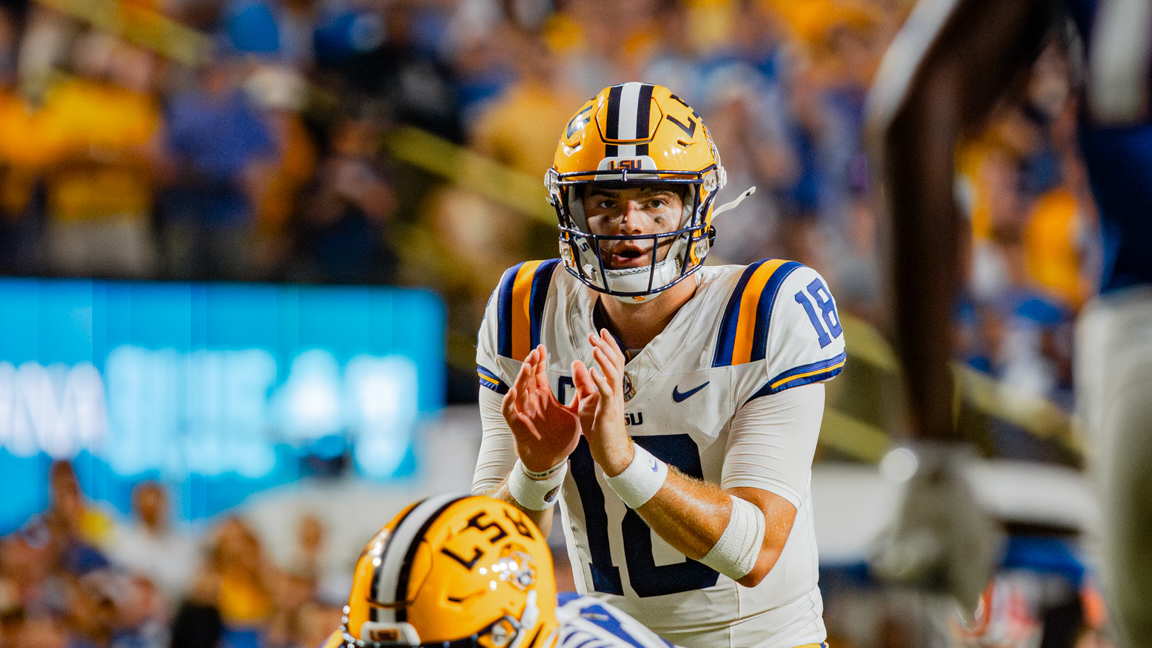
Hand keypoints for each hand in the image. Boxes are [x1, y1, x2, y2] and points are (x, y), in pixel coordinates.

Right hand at [501, 345, 582, 472]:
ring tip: (526, 366)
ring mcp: (524, 413)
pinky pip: (509, 412)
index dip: (539, 362)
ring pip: (518, 391)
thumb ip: (579, 396)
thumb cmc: (561, 439)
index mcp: (544, 398)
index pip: (539, 375)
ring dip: (521, 378)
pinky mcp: (517, 425)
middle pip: (528, 379)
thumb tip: (587, 380)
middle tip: (535, 351)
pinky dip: (509, 402)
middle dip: (531, 365)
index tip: (541, 348)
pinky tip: (513, 392)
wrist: (553, 461)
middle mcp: (532, 402)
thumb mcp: (574, 414)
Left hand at [572, 329, 632, 475]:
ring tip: (595, 347)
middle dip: (606, 347)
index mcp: (610, 387)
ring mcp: (613, 400)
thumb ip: (583, 382)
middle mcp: (615, 390)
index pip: (612, 361)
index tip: (599, 332)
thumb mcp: (587, 399)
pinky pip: (607, 393)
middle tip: (594, 334)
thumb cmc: (598, 426)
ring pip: (613, 374)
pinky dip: (600, 381)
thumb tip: (578, 362)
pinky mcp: (608, 411)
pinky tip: (592, 371)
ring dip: (604, 360)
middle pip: (615, 363)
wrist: (607, 449)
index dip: (608, 346)